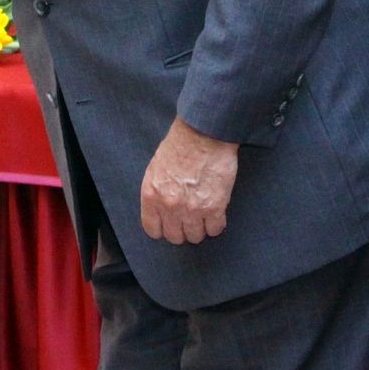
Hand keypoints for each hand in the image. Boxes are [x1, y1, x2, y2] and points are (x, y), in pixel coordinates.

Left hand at [139, 117, 239, 244]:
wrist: (204, 133)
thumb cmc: (180, 144)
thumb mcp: (156, 167)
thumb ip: (157, 190)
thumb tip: (162, 205)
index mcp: (151, 195)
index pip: (153, 229)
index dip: (163, 229)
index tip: (169, 225)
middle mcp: (170, 207)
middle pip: (175, 236)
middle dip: (182, 230)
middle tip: (188, 220)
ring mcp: (192, 209)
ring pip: (195, 236)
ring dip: (199, 229)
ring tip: (203, 217)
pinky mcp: (214, 207)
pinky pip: (215, 229)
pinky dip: (216, 225)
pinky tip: (216, 215)